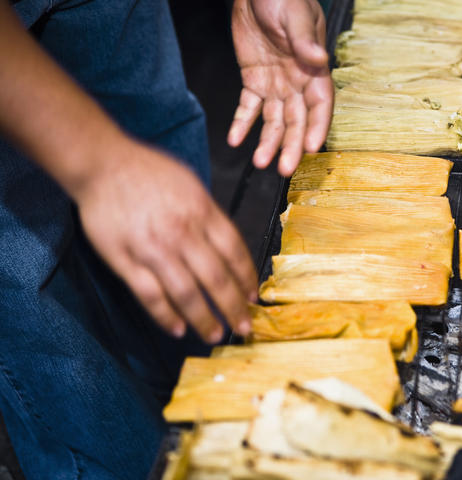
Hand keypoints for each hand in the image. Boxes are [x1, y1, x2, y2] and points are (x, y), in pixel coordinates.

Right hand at [75, 140, 257, 343]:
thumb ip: (210, 216)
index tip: (254, 295)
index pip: (235, 252)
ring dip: (204, 319)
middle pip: (216, 278)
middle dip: (234, 306)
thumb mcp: (192, 185)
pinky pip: (150, 296)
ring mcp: (153, 249)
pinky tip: (178, 329)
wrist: (102, 164)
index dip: (247, 278)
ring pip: (187, 293)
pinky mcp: (125, 261)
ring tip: (216, 334)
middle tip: (245, 326)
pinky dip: (165, 316)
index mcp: (202, 212)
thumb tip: (228, 248)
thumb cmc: (149, 171)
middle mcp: (182, 233)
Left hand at [227, 0, 332, 176]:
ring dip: (267, 142)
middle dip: (291, 145)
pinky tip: (235, 140)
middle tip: (284, 169)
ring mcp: (276, 85)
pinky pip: (248, 108)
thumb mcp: (295, 16)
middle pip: (296, 121)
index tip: (310, 147)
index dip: (317, 126)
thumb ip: (305, 41)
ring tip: (259, 162)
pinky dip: (242, 124)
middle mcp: (297, 83)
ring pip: (274, 121)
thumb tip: (319, 61)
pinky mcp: (254, 82)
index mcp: (313, 70)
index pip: (320, 105)